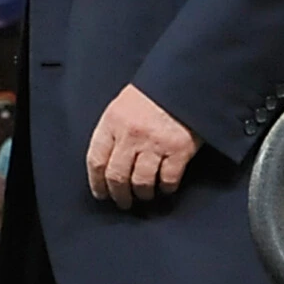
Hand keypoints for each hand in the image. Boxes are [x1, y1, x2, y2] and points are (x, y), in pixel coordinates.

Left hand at [86, 85, 198, 207]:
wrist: (187, 81)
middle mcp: (131, 134)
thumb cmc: (153, 94)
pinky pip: (168, 179)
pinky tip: (166, 187)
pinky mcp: (180, 149)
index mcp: (113, 122)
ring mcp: (156, 143)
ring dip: (142, 194)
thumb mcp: (123, 106)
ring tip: (145, 195)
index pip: (96, 160)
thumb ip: (113, 132)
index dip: (96, 182)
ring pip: (141, 182)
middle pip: (117, 176)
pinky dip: (166, 187)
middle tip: (123, 202)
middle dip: (119, 195)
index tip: (100, 193)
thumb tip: (106, 164)